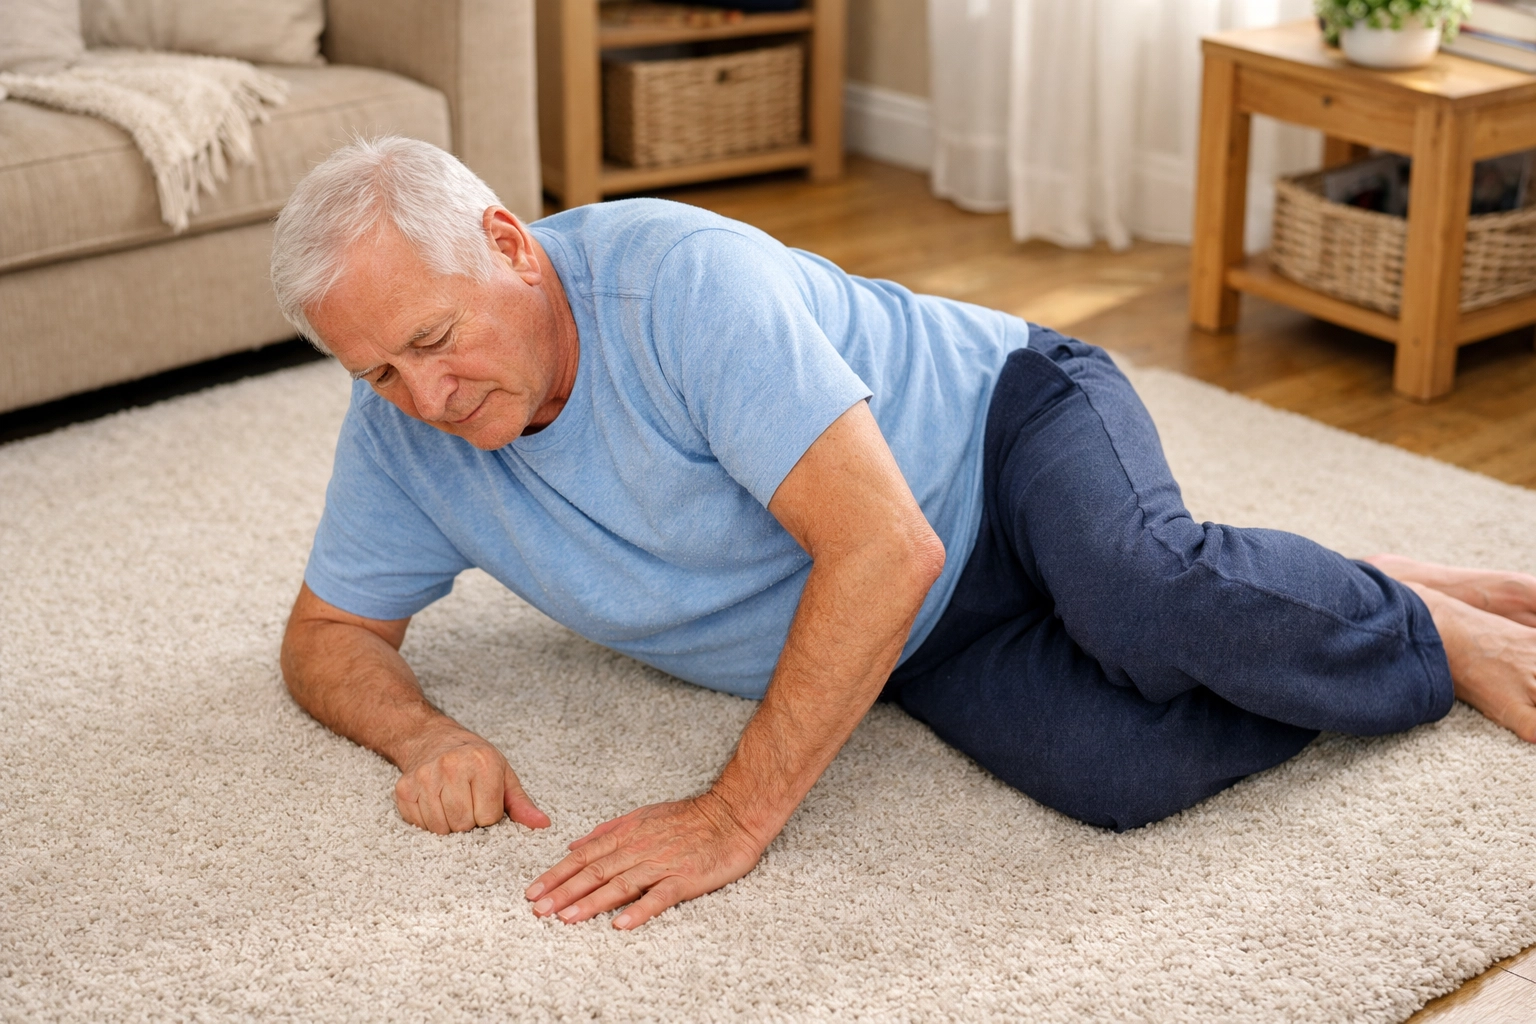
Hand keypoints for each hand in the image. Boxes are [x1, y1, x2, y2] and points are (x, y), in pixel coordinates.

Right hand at [394, 723, 549, 833]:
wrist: (433, 738)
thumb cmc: (474, 759)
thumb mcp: (503, 774)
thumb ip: (521, 803)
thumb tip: (543, 824)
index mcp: (482, 763)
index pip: (488, 817)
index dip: (488, 815)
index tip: (484, 800)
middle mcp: (452, 767)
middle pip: (463, 824)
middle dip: (468, 821)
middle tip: (466, 801)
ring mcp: (425, 777)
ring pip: (440, 828)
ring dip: (448, 823)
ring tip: (451, 802)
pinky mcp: (405, 788)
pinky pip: (419, 824)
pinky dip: (428, 821)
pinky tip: (434, 802)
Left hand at [524, 793, 765, 929]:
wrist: (732, 815)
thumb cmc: (689, 817)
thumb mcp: (643, 815)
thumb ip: (608, 831)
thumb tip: (575, 844)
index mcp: (628, 834)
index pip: (584, 856)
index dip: (557, 874)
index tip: (533, 891)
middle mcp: (639, 849)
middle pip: (595, 872)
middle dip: (564, 892)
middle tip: (539, 910)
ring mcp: (661, 865)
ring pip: (620, 886)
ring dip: (591, 903)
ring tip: (567, 918)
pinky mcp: (684, 879)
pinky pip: (659, 897)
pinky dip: (639, 910)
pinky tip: (621, 925)